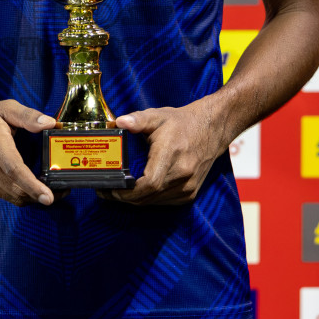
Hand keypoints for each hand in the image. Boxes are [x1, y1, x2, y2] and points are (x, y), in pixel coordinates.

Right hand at [0, 99, 56, 206]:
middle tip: (61, 191)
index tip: (49, 197)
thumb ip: (28, 116)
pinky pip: (2, 196)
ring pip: (11, 197)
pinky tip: (25, 184)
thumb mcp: (5, 108)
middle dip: (41, 196)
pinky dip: (16, 194)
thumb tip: (51, 123)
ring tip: (47, 190)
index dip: (33, 186)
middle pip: (16, 190)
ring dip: (30, 198)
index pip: (15, 170)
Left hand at [100, 102, 232, 205]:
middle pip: (148, 197)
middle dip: (125, 197)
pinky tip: (138, 191)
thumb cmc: (182, 123)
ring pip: (154, 202)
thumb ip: (137, 120)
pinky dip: (149, 199)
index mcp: (171, 155)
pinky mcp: (190, 193)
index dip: (128, 192)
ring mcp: (188, 186)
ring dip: (135, 200)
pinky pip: (164, 202)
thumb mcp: (158, 116)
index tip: (111, 189)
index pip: (149, 184)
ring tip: (118, 191)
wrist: (211, 129)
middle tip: (106, 191)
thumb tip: (119, 122)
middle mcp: (182, 175)